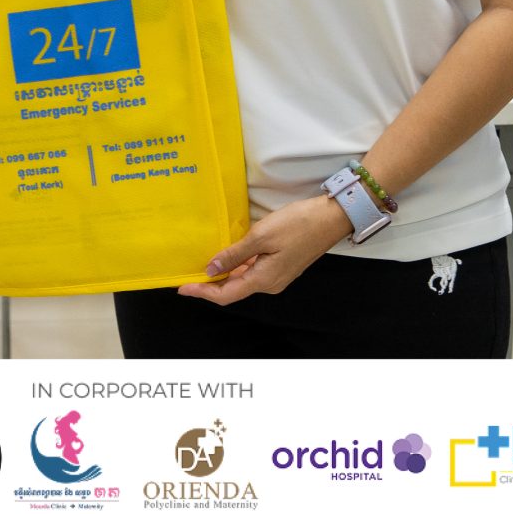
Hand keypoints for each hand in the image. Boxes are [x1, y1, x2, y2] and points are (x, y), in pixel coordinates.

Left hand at [178, 196, 352, 305]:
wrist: (330, 219)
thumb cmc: (297, 224)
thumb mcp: (261, 236)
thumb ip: (234, 255)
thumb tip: (211, 270)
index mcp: (264, 280)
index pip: (226, 294)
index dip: (202, 292)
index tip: (182, 287)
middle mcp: (270, 284)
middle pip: (233, 291)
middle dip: (209, 286)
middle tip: (187, 276)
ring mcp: (277, 277)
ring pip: (243, 281)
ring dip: (223, 276)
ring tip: (202, 268)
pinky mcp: (281, 267)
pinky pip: (253, 273)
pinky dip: (237, 269)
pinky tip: (227, 259)